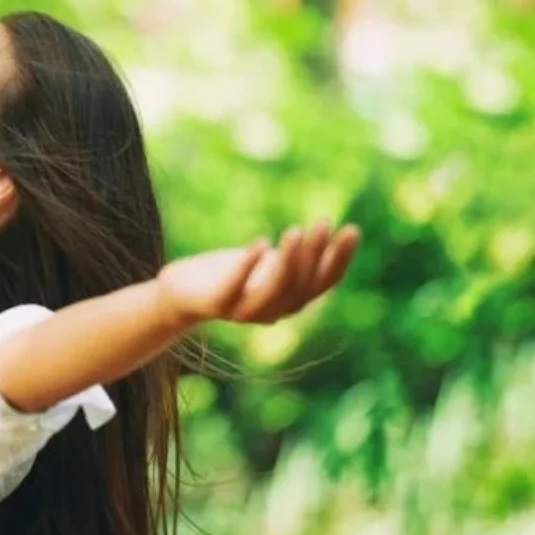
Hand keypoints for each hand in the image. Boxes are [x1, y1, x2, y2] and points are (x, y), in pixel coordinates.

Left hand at [156, 221, 359, 324]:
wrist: (182, 292)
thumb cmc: (231, 274)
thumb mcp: (268, 264)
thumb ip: (297, 259)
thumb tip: (335, 234)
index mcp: (290, 300)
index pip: (324, 283)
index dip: (340, 259)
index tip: (352, 229)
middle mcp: (273, 311)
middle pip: (302, 285)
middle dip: (315, 254)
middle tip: (322, 222)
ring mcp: (244, 311)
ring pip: (275, 290)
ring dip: (289, 261)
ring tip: (295, 230)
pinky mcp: (216, 304)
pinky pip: (235, 289)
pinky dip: (248, 267)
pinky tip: (260, 242)